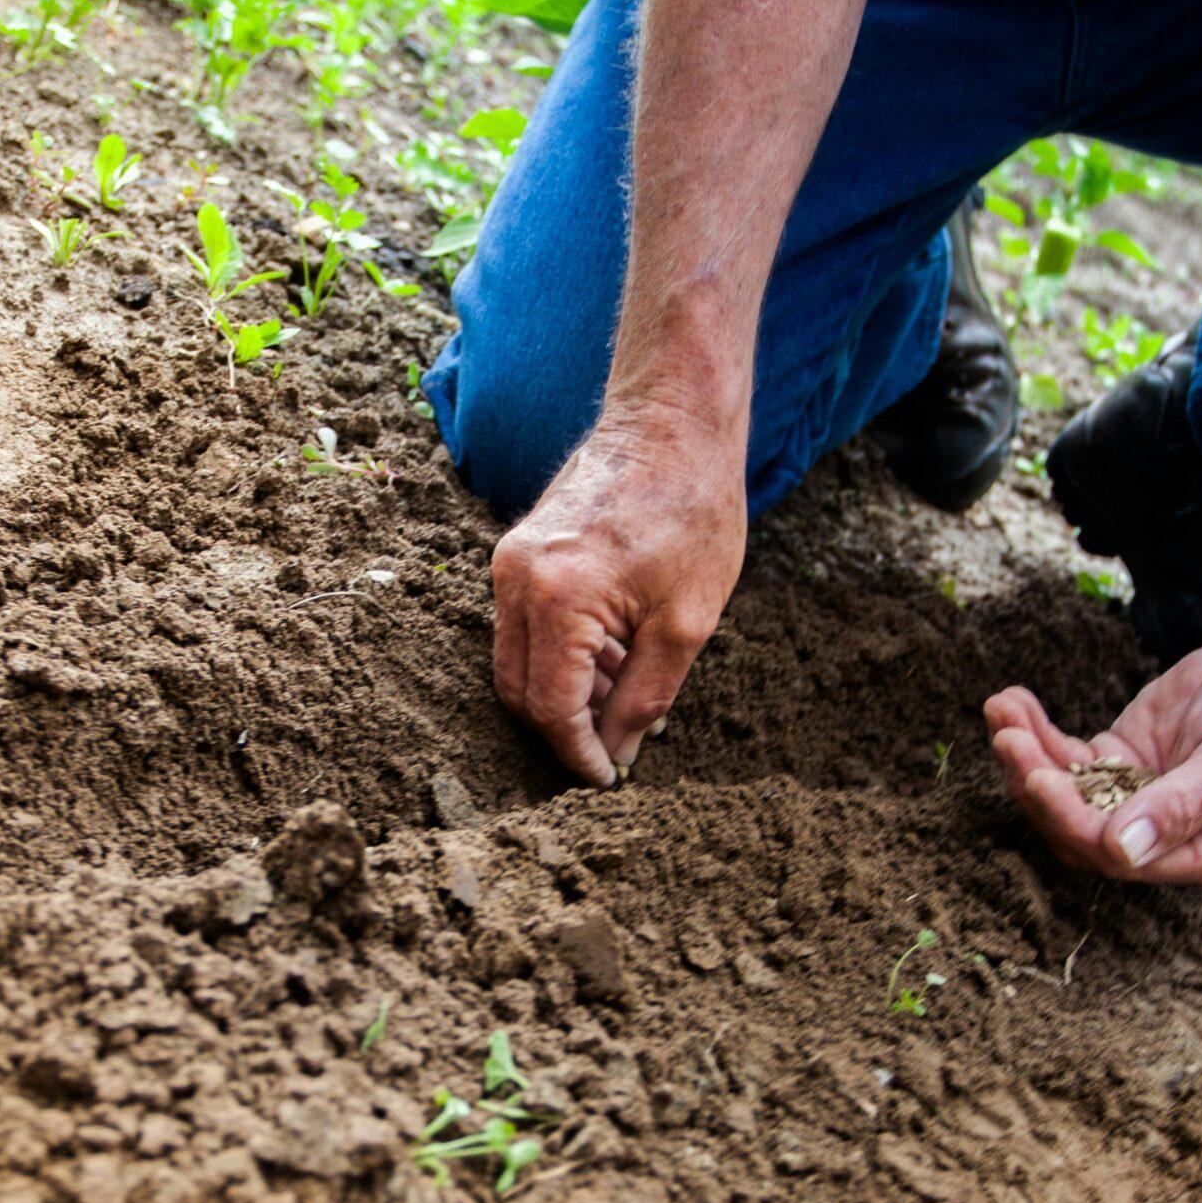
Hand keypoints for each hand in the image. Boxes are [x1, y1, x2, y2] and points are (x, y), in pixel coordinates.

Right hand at [491, 410, 748, 784]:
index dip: (578, 754)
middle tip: (614, 750)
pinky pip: (524, 627)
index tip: (608, 779)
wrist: (671, 423)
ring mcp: (509, 562)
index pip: (551, 708)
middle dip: (564, 730)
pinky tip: (613, 658)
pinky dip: (560, 656)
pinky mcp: (516, 551)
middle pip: (519, 691)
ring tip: (626, 697)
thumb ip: (645, 698)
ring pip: (517, 661)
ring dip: (564, 693)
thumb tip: (617, 752)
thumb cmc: (692, 511)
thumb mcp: (687, 622)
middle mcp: (516, 580)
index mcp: (558, 598)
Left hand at [983, 627, 1201, 883]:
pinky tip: (1011, 702)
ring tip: (1000, 711)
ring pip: (1062, 792)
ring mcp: (1132, 798)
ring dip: (1025, 756)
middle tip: (1008, 739)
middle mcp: (1161, 837)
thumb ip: (1182, 807)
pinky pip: (1064, 756)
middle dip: (1037, 785)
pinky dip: (1035, 732)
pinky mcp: (1115, 761)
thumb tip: (1122, 851)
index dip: (1074, 822)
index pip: (1119, 856)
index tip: (1041, 778)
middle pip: (1078, 828)